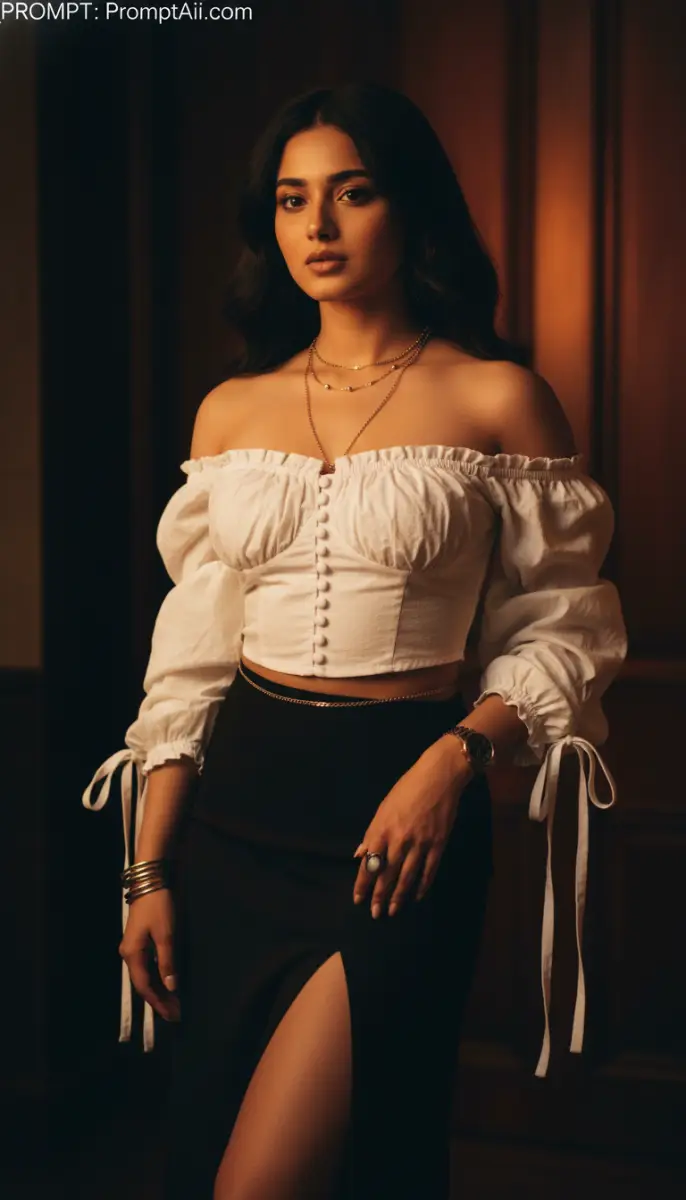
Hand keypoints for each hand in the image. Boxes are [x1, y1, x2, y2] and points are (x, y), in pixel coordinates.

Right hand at [119, 887, 180, 1021]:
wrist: (151, 880)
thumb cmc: (159, 906)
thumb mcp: (166, 935)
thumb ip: (168, 962)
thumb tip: (172, 987)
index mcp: (132, 954)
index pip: (145, 987)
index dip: (159, 1003)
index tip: (173, 1015)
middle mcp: (129, 954)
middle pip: (143, 984)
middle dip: (159, 999)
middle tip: (176, 1013)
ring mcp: (133, 947)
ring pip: (145, 976)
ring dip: (159, 989)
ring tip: (174, 1002)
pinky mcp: (139, 941)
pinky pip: (147, 966)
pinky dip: (157, 977)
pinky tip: (167, 982)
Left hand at [352, 736, 473, 917]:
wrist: (437, 778)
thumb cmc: (406, 790)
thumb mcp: (383, 808)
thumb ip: (371, 834)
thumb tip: (359, 854)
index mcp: (382, 830)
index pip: (369, 863)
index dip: (362, 883)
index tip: (358, 899)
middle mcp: (399, 840)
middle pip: (387, 875)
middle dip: (379, 896)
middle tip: (375, 914)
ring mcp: (420, 844)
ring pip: (407, 877)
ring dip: (398, 896)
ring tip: (392, 911)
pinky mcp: (438, 844)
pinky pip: (428, 871)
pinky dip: (422, 886)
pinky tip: (416, 896)